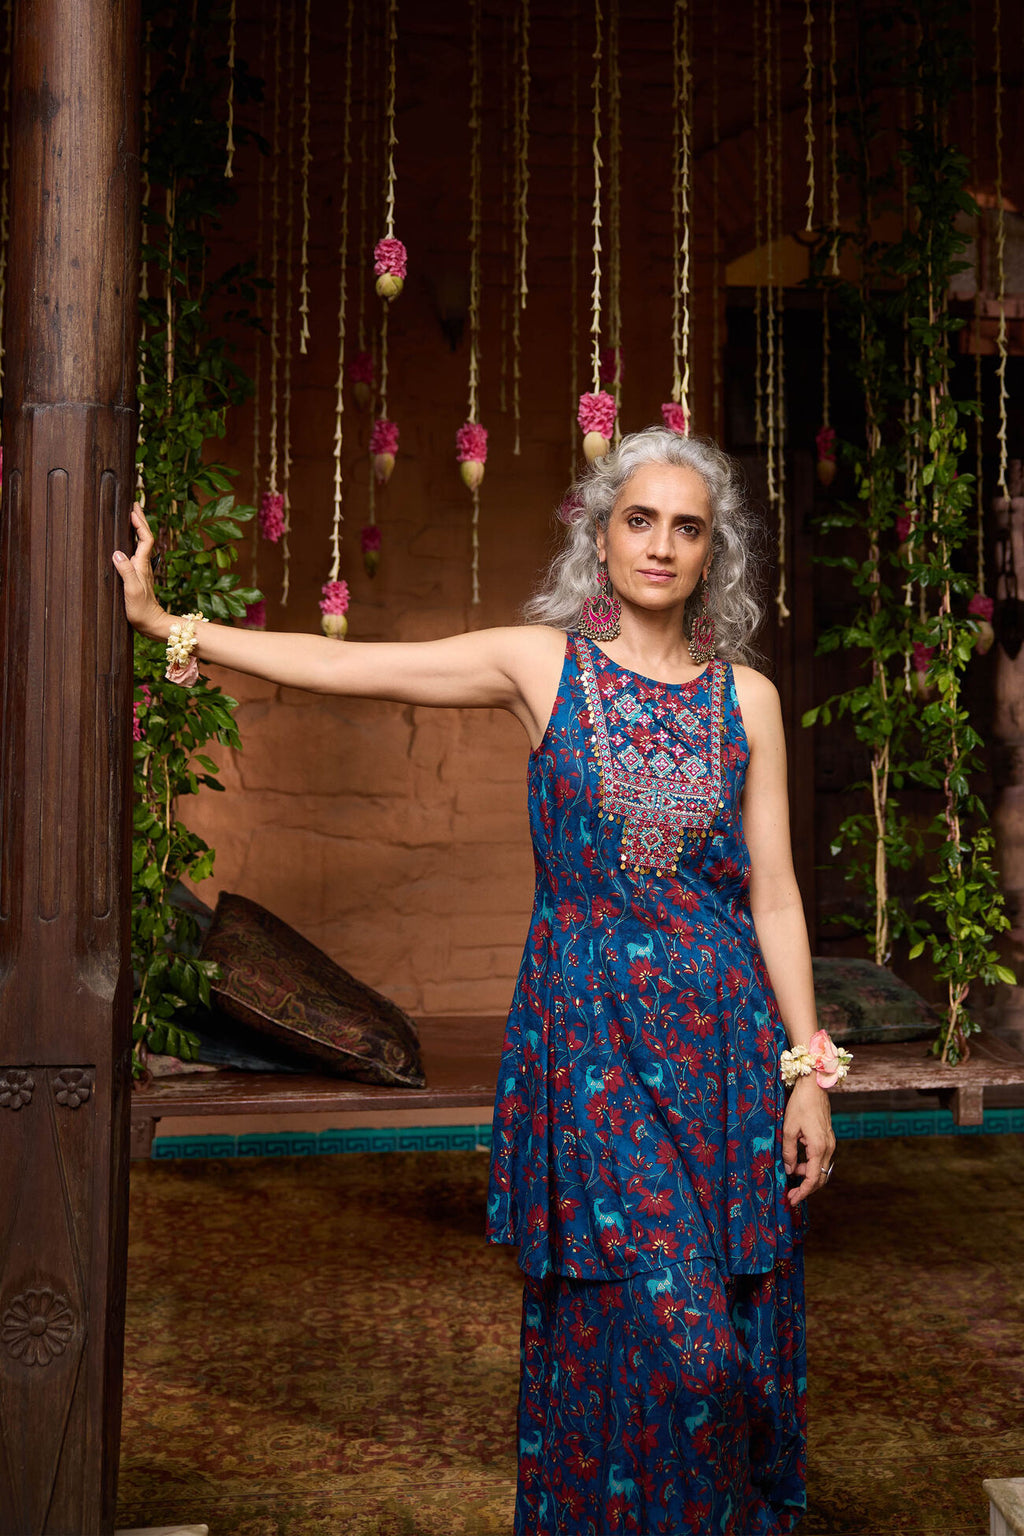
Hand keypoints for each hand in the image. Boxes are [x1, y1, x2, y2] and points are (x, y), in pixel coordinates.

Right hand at [112, 503, 169, 638]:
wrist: (151, 623)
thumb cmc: (141, 609)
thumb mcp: (131, 590)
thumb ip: (126, 571)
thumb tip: (117, 553)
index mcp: (142, 565)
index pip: (145, 538)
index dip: (140, 523)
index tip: (133, 510)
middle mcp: (144, 564)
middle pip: (145, 537)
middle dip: (140, 520)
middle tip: (134, 505)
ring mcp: (142, 570)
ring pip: (141, 544)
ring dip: (137, 529)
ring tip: (131, 517)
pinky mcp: (138, 576)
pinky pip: (137, 553)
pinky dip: (133, 542)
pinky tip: (127, 543)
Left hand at [782, 1074, 835, 1207]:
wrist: (814, 1086)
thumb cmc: (800, 1105)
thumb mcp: (788, 1129)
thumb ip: (789, 1152)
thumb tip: (790, 1170)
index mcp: (819, 1147)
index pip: (814, 1179)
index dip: (803, 1192)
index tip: (792, 1200)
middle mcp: (829, 1148)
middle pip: (821, 1178)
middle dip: (806, 1188)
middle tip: (791, 1195)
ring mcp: (830, 1143)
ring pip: (822, 1169)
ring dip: (808, 1176)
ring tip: (791, 1175)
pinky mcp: (828, 1139)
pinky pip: (821, 1159)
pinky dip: (811, 1166)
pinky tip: (799, 1164)